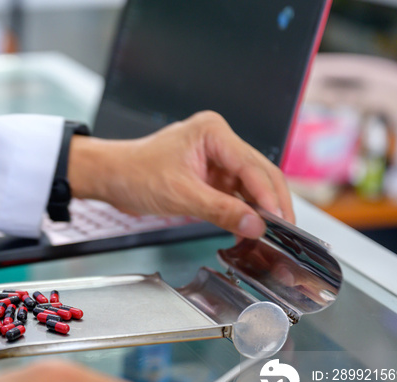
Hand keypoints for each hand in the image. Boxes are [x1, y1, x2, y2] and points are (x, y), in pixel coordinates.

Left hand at [68, 111, 294, 238]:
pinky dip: (242, 211)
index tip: (279, 221)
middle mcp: (218, 141)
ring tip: (271, 234)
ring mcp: (216, 158)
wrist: (111, 177)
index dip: (268, 197)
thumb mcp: (181, 195)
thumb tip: (255, 225)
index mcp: (213, 132)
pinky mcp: (210, 175)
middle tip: (286, 231)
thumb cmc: (134, 173)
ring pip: (250, 185)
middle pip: (259, 173)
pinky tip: (249, 229)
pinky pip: (234, 194)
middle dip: (272, 203)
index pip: (252, 166)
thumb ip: (221, 211)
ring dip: (259, 209)